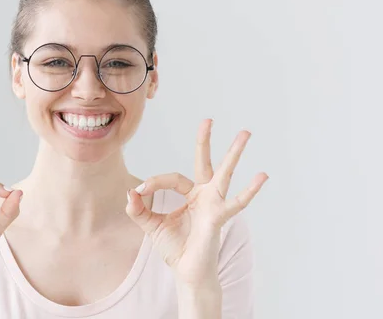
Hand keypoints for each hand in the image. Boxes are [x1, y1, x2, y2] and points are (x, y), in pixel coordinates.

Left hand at [125, 119, 267, 286]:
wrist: (186, 272)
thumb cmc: (174, 248)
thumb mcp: (150, 225)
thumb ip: (138, 209)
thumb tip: (130, 191)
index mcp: (189, 194)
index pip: (171, 178)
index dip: (154, 183)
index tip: (139, 192)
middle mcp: (204, 195)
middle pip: (203, 162)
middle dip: (204, 141)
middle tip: (208, 119)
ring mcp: (213, 203)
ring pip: (224, 173)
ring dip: (234, 153)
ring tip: (245, 133)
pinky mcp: (218, 216)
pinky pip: (236, 202)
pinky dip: (250, 190)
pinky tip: (262, 176)